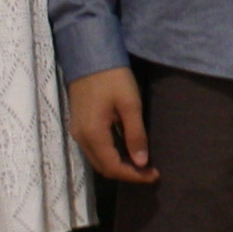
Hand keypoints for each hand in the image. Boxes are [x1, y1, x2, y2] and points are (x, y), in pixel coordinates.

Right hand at [71, 66, 155, 183]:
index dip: (134, 175)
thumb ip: (135, 135)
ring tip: (142, 163)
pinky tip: (127, 149)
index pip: (113, 167)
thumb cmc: (113, 78)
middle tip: (150, 171)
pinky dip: (111, 155)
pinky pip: (95, 150)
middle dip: (128, 173)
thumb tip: (141, 163)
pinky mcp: (79, 125)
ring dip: (119, 165)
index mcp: (93, 135)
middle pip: (104, 168)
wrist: (89, 56)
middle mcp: (81, 138)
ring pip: (98, 160)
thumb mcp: (130, 105)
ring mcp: (78, 132)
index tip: (154, 175)